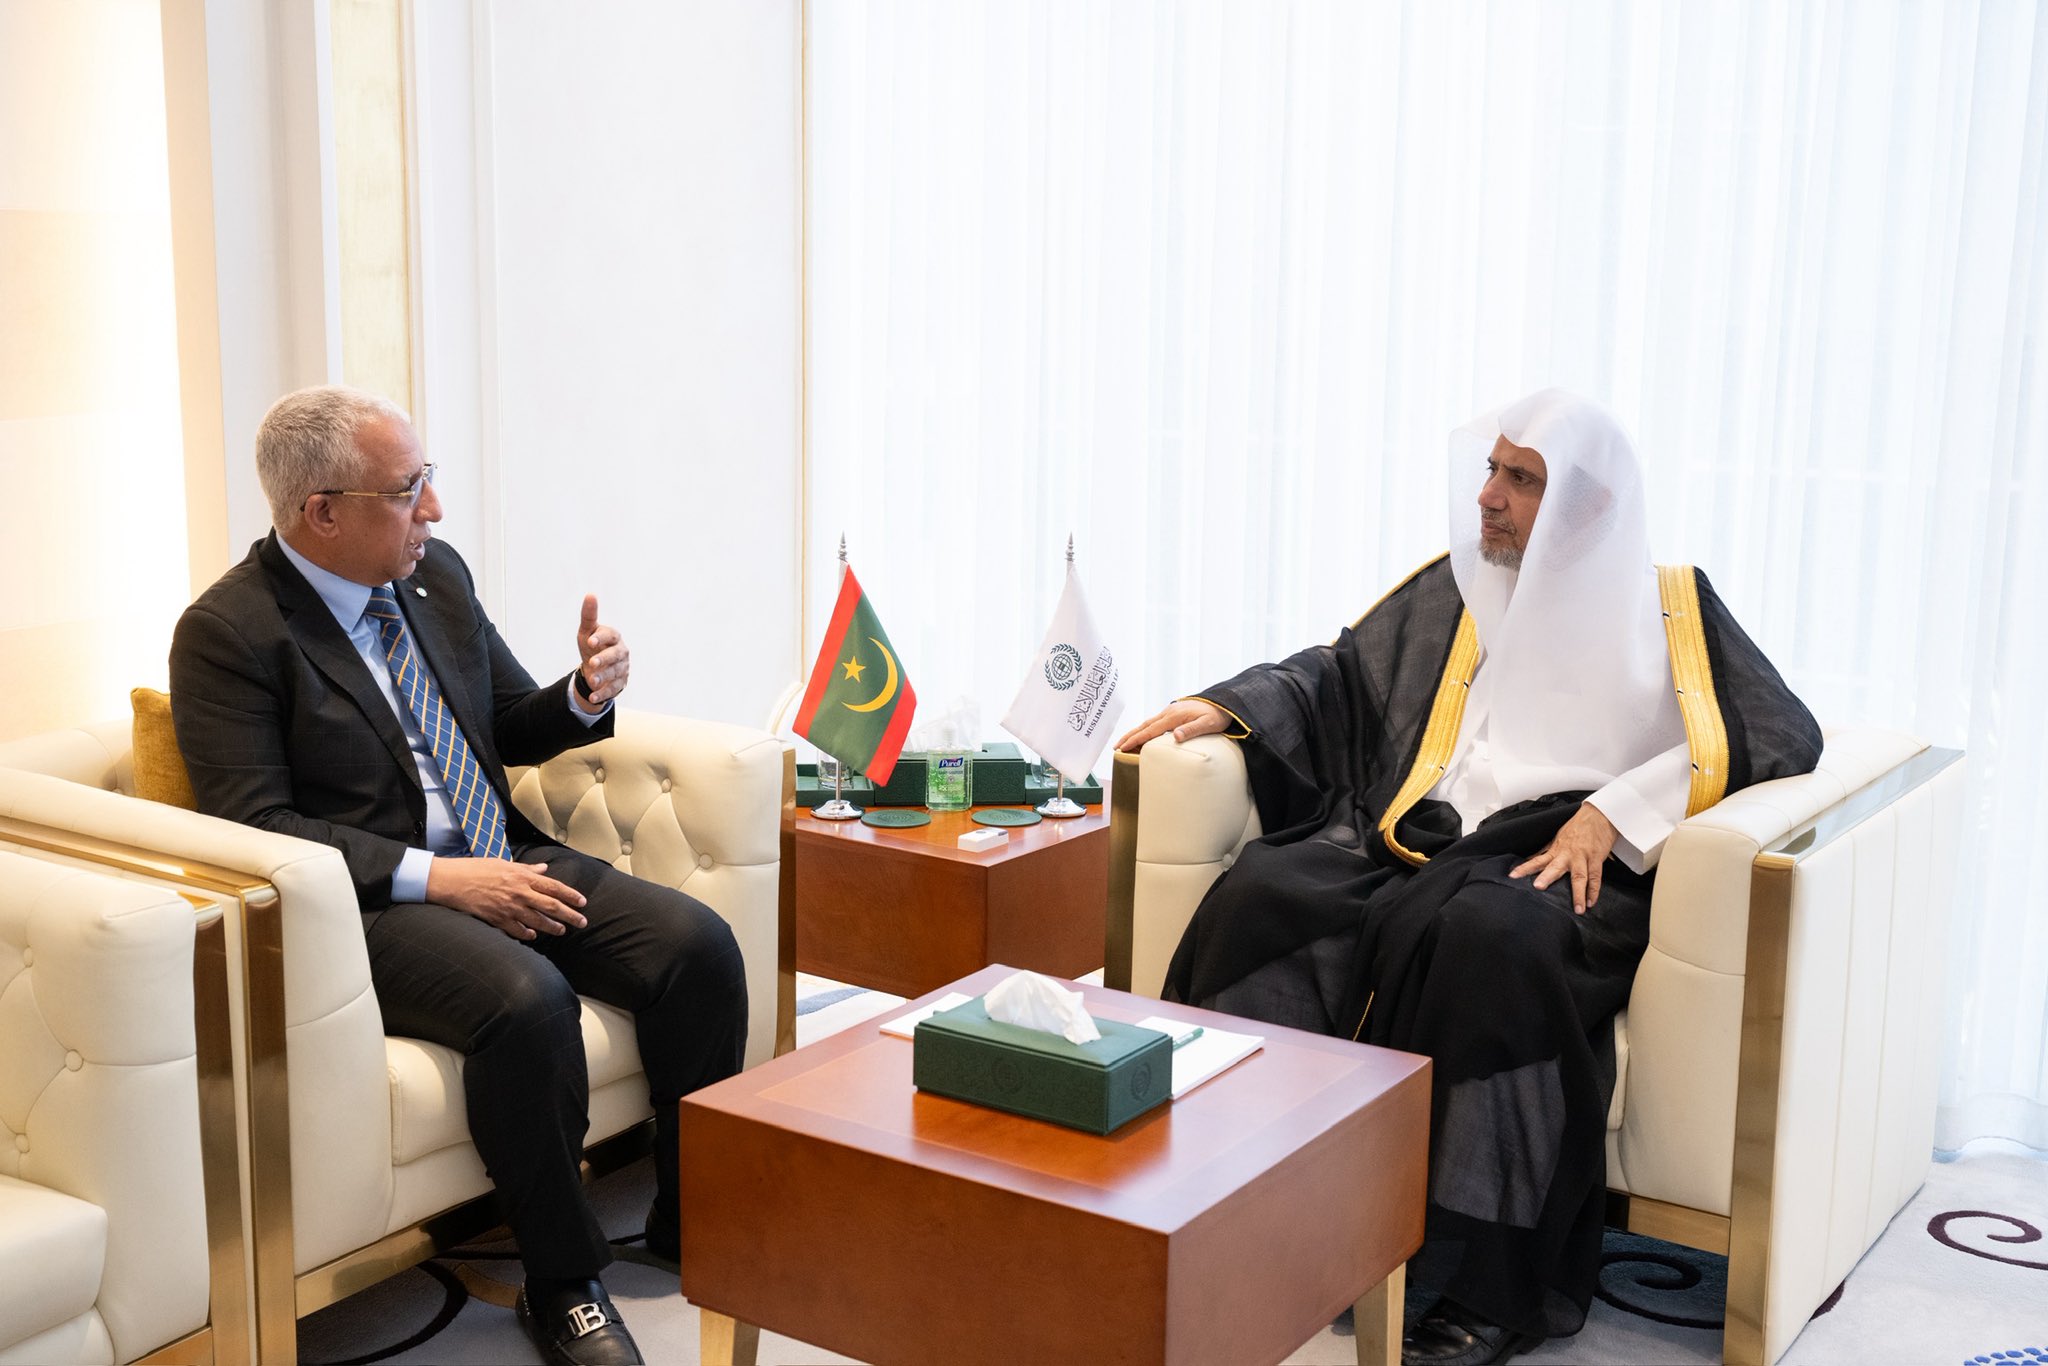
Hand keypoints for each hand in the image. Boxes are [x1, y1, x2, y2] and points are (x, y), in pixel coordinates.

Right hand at [427, 857, 588, 939]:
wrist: (452, 882)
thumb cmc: (477, 869)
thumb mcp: (504, 863)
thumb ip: (527, 869)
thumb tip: (544, 869)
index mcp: (523, 876)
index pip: (554, 887)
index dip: (571, 895)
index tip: (583, 902)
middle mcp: (520, 893)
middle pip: (552, 907)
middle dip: (570, 915)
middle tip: (582, 922)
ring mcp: (509, 908)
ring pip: (538, 921)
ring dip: (553, 927)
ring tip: (562, 931)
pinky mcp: (498, 920)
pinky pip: (518, 930)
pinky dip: (528, 934)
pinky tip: (534, 936)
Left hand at [575, 593, 629, 711]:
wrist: (597, 667)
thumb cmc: (592, 645)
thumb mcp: (587, 631)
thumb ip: (589, 615)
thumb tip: (590, 594)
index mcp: (614, 637)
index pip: (610, 636)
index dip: (601, 638)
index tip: (590, 641)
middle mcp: (621, 652)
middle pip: (616, 655)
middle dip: (604, 659)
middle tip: (592, 662)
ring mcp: (622, 668)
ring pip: (614, 672)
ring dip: (603, 677)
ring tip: (592, 681)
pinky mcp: (620, 683)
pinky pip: (613, 689)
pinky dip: (603, 694)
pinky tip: (592, 697)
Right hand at [1116, 698, 1228, 752]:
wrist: (1223, 703)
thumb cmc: (1216, 716)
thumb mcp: (1208, 724)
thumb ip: (1192, 730)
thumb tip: (1175, 736)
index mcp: (1174, 717)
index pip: (1150, 730)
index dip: (1136, 739)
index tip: (1123, 747)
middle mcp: (1168, 713)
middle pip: (1144, 726)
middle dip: (1129, 736)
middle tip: (1116, 747)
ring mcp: (1170, 712)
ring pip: (1147, 724)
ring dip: (1135, 733)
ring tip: (1123, 743)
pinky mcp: (1173, 714)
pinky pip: (1154, 723)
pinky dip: (1144, 730)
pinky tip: (1142, 736)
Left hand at [1510, 803, 1619, 914]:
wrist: (1598, 816)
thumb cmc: (1577, 827)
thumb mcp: (1558, 837)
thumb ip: (1545, 851)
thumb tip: (1530, 859)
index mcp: (1556, 850)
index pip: (1537, 860)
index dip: (1525, 868)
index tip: (1513, 876)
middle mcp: (1568, 854)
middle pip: (1556, 867)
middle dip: (1547, 877)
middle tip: (1538, 887)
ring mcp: (1583, 857)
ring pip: (1579, 876)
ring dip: (1578, 893)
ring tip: (1577, 909)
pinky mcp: (1596, 858)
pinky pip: (1596, 877)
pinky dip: (1594, 891)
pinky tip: (1591, 902)